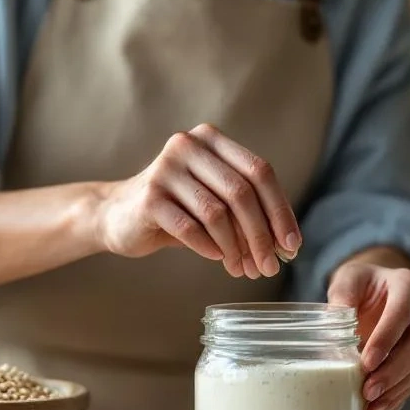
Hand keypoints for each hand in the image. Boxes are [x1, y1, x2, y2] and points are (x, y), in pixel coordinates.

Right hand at [94, 124, 300, 278]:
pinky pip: (190, 228)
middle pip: (241, 192)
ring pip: (217, 213)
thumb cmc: (177, 210)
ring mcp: (166, 169)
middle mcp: (188, 145)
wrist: (117, 215)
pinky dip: (209, 248)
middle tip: (269, 267)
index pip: (260, 171)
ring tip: (242, 269)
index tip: (292, 246)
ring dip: (236, 247)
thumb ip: (247, 212)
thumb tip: (285, 246)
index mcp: (212, 140)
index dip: (280, 210)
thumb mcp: (215, 201)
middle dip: (261, 235)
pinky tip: (218, 259)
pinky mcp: (149, 197)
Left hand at [328, 258, 409, 409]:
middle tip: (368, 391)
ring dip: (397, 390)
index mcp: (409, 286)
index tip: (367, 363)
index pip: (402, 314)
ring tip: (373, 409)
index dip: (387, 339)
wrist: (377, 289)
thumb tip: (333, 319)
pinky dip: (399, 397)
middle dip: (392, 373)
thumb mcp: (349, 279)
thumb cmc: (361, 283)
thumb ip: (342, 295)